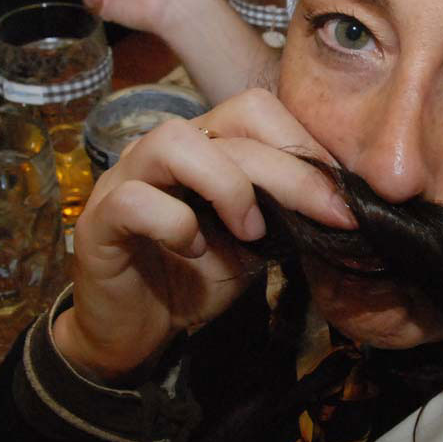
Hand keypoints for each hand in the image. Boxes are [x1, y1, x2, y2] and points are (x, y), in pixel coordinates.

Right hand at [55, 89, 355, 381]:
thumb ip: (285, 213)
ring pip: (175, 141)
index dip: (303, 144)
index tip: (342, 196)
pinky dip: (175, 224)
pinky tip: (192, 251)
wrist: (134, 331)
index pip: (256, 110)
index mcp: (205, 146)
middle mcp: (164, 150)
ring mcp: (126, 178)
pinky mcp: (98, 220)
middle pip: (232, 125)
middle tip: (330, 214)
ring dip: (228, 185)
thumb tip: (343, 202)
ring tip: (250, 231)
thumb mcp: (254, 244)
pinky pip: (136, 199)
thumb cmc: (193, 278)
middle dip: (291, 171)